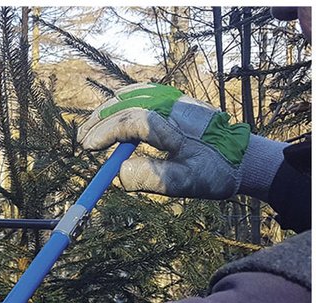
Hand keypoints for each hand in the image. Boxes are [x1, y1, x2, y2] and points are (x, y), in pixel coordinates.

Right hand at [79, 83, 252, 198]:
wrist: (245, 159)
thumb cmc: (215, 173)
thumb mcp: (183, 183)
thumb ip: (150, 177)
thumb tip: (118, 173)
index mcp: (173, 125)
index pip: (131, 122)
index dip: (105, 133)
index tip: (87, 148)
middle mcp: (173, 107)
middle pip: (128, 104)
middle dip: (100, 121)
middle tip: (81, 140)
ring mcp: (176, 101)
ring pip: (135, 96)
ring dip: (109, 110)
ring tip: (91, 128)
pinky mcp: (179, 103)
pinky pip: (146, 95)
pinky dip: (125, 102)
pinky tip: (114, 113)